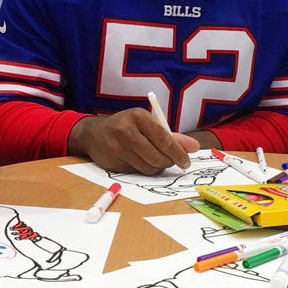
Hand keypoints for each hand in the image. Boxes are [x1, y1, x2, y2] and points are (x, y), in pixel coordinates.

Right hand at [68, 109, 199, 174]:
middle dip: (168, 162)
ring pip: (148, 166)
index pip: (164, 138)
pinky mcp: (113, 162)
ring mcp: (118, 147)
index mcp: (138, 116)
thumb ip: (171, 136)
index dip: (178, 153)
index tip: (186, 162)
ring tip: (156, 161)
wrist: (94, 134)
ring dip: (157, 168)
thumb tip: (194, 147)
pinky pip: (137, 172)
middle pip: (157, 155)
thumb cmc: (127, 126)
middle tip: (171, 162)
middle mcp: (126, 130)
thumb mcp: (147, 124)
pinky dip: (144, 170)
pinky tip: (141, 162)